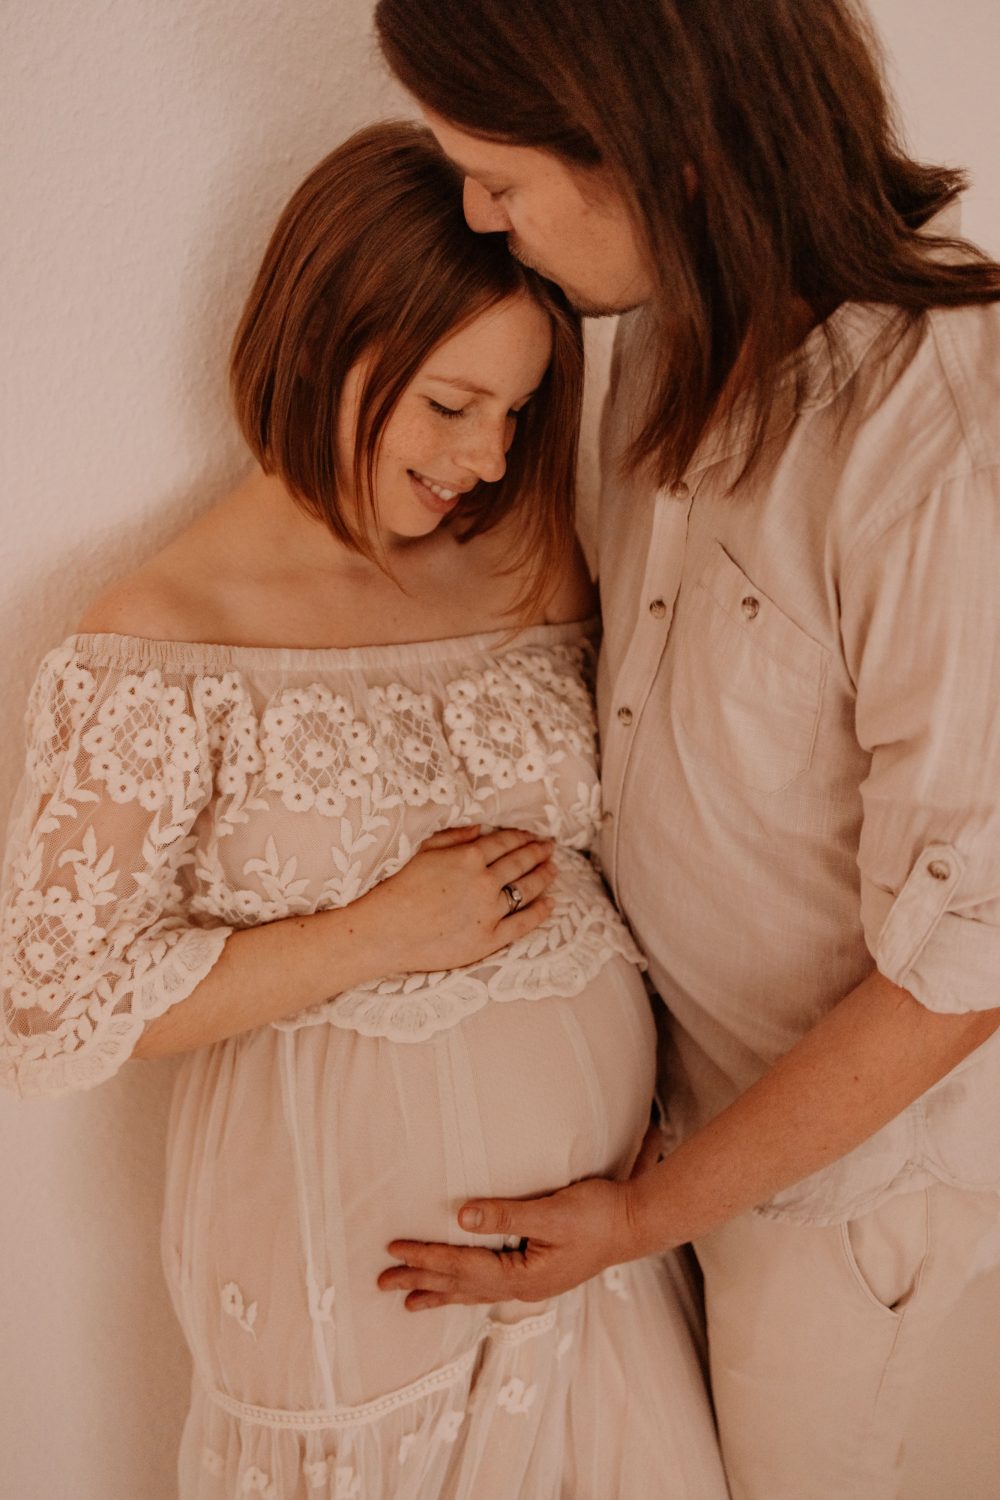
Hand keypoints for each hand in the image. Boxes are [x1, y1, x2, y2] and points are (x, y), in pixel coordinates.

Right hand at [361, 824, 556, 974]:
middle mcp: (484, 882)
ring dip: (543, 876)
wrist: (383, 932)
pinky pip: (523, 923)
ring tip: (553, 868)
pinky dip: (540, 911)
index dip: (522, 837)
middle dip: (538, 852)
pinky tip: (550, 902)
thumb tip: (480, 827)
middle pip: (520, 863)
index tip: (533, 834)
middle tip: (550, 846)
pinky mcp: (488, 939)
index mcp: (468, 857)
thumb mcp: (421, 851)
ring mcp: (489, 912)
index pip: (504, 842)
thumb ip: (453, 837)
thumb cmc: (395, 888)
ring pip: (527, 889)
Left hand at [378, 1176, 638, 1309]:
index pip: (461, 1267)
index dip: (426, 1256)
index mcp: (522, 1276)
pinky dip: (465, 1288)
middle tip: (382, 1282)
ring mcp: (532, 1284)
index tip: (394, 1249)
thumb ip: (506, 1215)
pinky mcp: (540, 1273)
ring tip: (410, 1300)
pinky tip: (461, 1289)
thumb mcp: (551, 1212)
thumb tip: (461, 1218)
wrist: (637, 1223)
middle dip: (421, 1281)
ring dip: (440, 1291)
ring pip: (473, 1291)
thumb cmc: (599, 1214)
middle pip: (461, 1286)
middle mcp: (523, 1287)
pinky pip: (490, 1285)